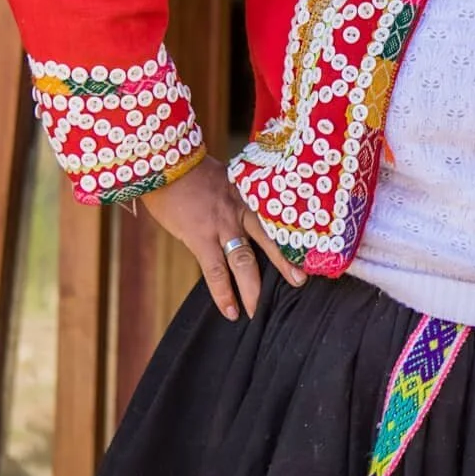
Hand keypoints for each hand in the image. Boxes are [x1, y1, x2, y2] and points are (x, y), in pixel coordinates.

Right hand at [140, 156, 305, 319]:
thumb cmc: (193, 169)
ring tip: (262, 311)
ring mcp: (223, 225)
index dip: (291, 233)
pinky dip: (223, 293)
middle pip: (269, 240)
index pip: (276, 216)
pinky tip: (230, 311)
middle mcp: (242, 210)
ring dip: (254, 289)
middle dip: (284, 263)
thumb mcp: (226, 175)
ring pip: (245, 262)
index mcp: (250, 193)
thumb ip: (238, 192)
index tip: (307, 246)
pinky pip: (215, 271)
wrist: (167, 164)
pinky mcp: (201, 238)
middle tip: (301, 281)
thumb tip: (243, 207)